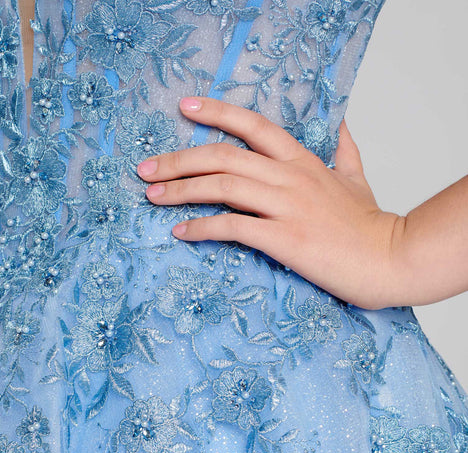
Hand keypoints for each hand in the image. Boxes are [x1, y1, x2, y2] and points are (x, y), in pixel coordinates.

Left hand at [136, 97, 406, 311]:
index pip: (252, 125)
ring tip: (153, 197)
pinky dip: (201, 227)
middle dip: (178, 160)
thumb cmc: (370, 225)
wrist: (389, 259)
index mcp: (302, 160)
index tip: (183, 109)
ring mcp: (286, 207)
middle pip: (223, 157)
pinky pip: (232, 227)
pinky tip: (181, 231)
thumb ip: (345, 150)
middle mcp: (290, 177)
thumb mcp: (358, 178)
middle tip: (147, 169)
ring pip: (222, 187)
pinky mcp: (284, 239)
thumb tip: (342, 125)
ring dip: (181, 191)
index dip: (215, 113)